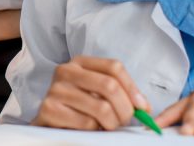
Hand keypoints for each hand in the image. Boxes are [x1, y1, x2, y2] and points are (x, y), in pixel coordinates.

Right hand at [33, 56, 148, 130]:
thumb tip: (144, 106)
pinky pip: (87, 123)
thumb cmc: (80, 107)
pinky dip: (95, 130)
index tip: (142, 107)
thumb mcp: (98, 92)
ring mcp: (55, 89)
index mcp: (79, 62)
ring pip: (101, 108)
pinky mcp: (49, 109)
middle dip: (125, 109)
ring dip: (112, 123)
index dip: (132, 88)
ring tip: (107, 125)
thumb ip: (121, 93)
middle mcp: (65, 71)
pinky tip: (90, 129)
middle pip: (109, 85)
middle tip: (125, 121)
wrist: (51, 122)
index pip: (114, 67)